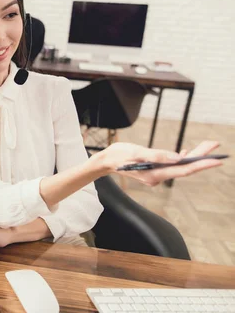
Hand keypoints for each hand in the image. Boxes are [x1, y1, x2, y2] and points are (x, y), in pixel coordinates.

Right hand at [98, 141, 221, 185]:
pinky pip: (172, 165)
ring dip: (194, 156)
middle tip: (215, 144)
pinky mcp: (154, 170)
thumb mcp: (136, 152)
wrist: (105, 161)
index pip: (183, 170)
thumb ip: (157, 155)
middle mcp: (158, 177)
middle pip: (185, 168)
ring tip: (208, 145)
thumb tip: (178, 158)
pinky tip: (188, 152)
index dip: (201, 165)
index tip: (216, 160)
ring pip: (180, 166)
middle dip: (201, 157)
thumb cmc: (118, 155)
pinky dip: (182, 158)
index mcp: (155, 174)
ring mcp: (156, 174)